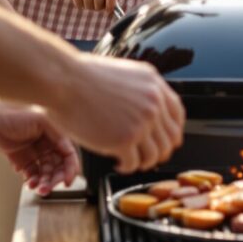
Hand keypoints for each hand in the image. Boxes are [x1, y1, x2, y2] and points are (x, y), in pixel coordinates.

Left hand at [0, 96, 80, 194]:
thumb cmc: (10, 116)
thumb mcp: (39, 121)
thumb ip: (56, 134)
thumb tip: (69, 150)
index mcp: (53, 133)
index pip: (68, 154)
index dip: (71, 168)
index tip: (67, 182)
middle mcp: (46, 143)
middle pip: (58, 166)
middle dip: (55, 179)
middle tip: (48, 188)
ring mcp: (34, 152)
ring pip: (45, 173)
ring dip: (44, 182)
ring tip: (38, 189)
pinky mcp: (22, 160)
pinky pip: (32, 174)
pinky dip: (33, 181)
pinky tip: (29, 184)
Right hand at [46, 54, 184, 172]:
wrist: (64, 81)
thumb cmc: (82, 75)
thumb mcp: (123, 73)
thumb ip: (139, 90)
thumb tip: (143, 108)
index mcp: (153, 84)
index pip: (177, 115)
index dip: (173, 132)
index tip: (167, 140)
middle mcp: (153, 103)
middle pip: (170, 139)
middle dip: (159, 152)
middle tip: (148, 157)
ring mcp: (141, 123)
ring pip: (155, 155)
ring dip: (143, 162)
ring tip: (130, 161)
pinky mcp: (125, 140)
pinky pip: (134, 163)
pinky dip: (127, 168)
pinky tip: (119, 164)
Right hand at [64, 0, 118, 12]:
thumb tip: (113, 11)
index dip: (111, 5)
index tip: (108, 10)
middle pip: (99, 3)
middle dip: (98, 8)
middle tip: (97, 5)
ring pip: (88, 5)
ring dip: (89, 7)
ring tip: (89, 0)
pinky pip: (79, 4)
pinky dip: (81, 5)